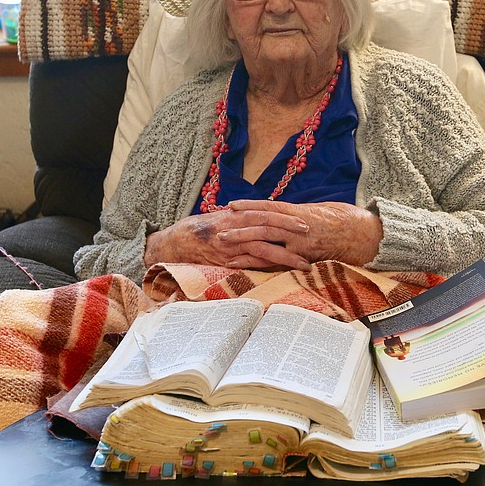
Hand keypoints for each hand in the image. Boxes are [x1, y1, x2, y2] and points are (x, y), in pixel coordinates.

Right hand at [144, 209, 313, 270]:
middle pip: (267, 227)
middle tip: (310, 236)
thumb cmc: (200, 229)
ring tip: (303, 263)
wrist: (175, 243)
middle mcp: (234, 228)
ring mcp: (230, 246)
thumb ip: (241, 218)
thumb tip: (264, 217)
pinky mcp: (226, 261)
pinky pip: (249, 265)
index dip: (285, 218)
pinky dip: (266, 268)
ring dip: (285, 256)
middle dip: (289, 232)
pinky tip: (281, 272)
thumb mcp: (221, 218)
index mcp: (235, 216)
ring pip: (262, 249)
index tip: (303, 222)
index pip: (264, 213)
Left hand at [221, 200, 382, 266]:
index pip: (270, 207)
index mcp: (302, 212)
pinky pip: (278, 259)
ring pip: (267, 239)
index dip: (250, 206)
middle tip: (219, 229)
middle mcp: (298, 225)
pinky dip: (259, 261)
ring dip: (243, 242)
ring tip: (223, 245)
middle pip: (263, 222)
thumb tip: (289, 217)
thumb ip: (303, 216)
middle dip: (239, 225)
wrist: (367, 235)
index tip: (231, 206)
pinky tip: (242, 264)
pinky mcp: (305, 256)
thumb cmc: (347, 223)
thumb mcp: (323, 212)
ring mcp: (301, 241)